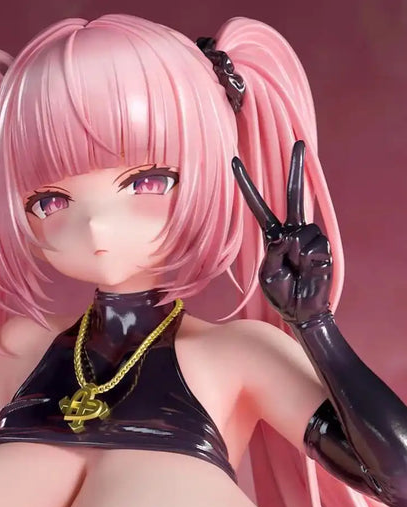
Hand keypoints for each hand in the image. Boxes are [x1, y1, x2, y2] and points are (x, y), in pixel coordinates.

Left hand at [231, 141, 332, 323]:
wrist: (302, 311)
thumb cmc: (281, 293)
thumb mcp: (267, 274)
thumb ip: (273, 253)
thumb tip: (287, 236)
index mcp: (273, 236)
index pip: (259, 206)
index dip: (247, 186)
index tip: (235, 162)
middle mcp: (292, 231)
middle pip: (293, 195)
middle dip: (297, 168)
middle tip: (299, 142)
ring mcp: (309, 237)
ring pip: (303, 231)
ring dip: (297, 253)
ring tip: (296, 270)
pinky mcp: (324, 247)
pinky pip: (314, 246)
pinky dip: (309, 259)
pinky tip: (309, 270)